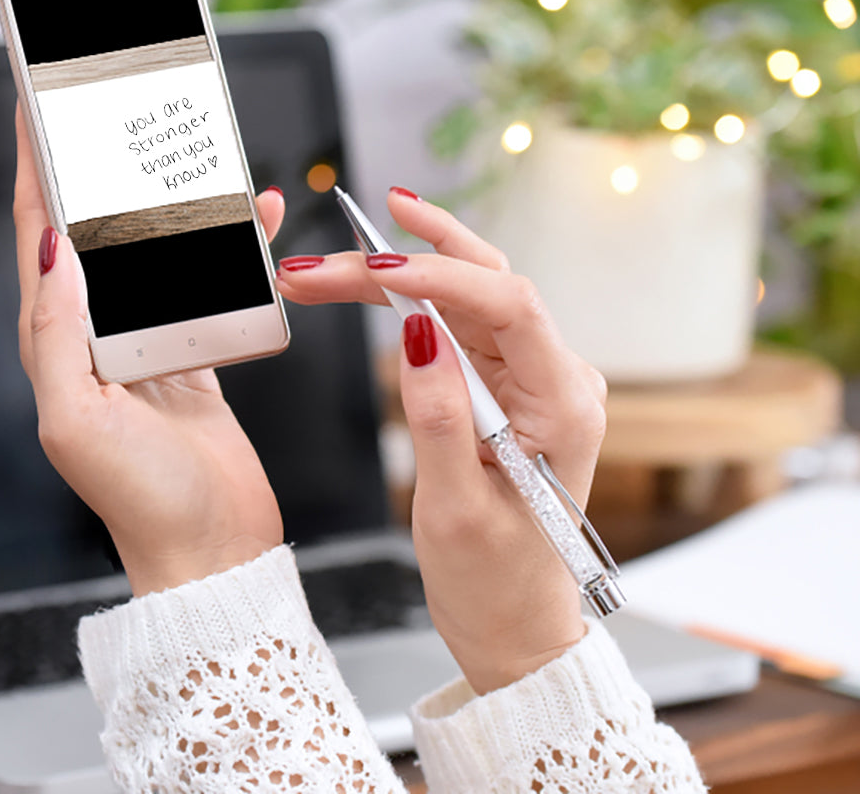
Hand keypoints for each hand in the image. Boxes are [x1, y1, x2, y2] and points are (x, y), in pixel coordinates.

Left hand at [13, 107, 284, 595]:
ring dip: (174, 200)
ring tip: (191, 150)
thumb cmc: (143, 499)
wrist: (213, 547)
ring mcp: (151, 339)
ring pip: (159, 249)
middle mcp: (99, 334)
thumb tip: (53, 250)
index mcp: (58, 342)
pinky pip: (210, 282)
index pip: (39, 238)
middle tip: (117, 112)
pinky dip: (232, 248)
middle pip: (98, 230)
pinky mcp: (197, 351)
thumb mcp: (79, 418)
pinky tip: (258, 221)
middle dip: (104, 168)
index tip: (37, 113)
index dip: (36, 172)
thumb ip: (59, 332)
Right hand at [277, 189, 606, 693]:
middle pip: (481, 287)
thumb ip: (439, 416)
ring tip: (325, 272)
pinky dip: (405, 305)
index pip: (510, 305)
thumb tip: (415, 331)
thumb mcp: (456, 508)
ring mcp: (531, 379)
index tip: (375, 268)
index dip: (441, 274)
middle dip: (398, 266)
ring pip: (461, 298)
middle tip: (322, 263)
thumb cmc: (498, 582)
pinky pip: (456, 327)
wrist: (515, 623)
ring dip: (392, 279)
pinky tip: (371, 281)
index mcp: (565, 405)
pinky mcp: (504, 386)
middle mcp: (556, 379)